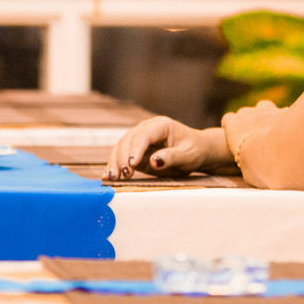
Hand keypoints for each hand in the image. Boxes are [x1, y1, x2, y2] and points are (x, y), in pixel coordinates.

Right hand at [104, 116, 223, 180]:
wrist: (196, 151)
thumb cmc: (195, 151)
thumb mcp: (188, 155)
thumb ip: (172, 157)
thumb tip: (154, 161)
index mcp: (161, 125)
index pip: (144, 135)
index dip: (136, 149)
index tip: (132, 164)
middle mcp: (146, 129)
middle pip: (128, 140)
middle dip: (123, 158)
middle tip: (123, 175)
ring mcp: (139, 140)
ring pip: (120, 148)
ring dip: (115, 163)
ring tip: (112, 178)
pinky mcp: (135, 152)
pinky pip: (120, 157)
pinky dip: (113, 166)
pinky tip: (107, 176)